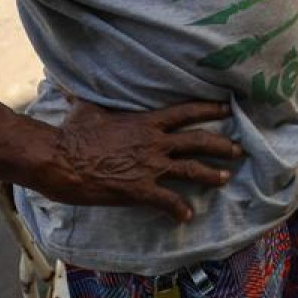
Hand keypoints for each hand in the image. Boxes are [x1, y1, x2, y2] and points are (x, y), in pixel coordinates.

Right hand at [31, 98, 243, 221]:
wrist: (58, 158)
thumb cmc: (71, 133)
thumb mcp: (84, 108)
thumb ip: (86, 96)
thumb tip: (65, 81)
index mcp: (146, 121)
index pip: (186, 112)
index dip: (210, 110)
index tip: (228, 109)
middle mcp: (154, 142)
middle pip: (198, 141)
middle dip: (222, 145)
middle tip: (239, 150)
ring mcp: (149, 166)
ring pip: (191, 170)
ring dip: (211, 175)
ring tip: (226, 178)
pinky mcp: (139, 189)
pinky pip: (168, 201)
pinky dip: (179, 209)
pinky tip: (187, 216)